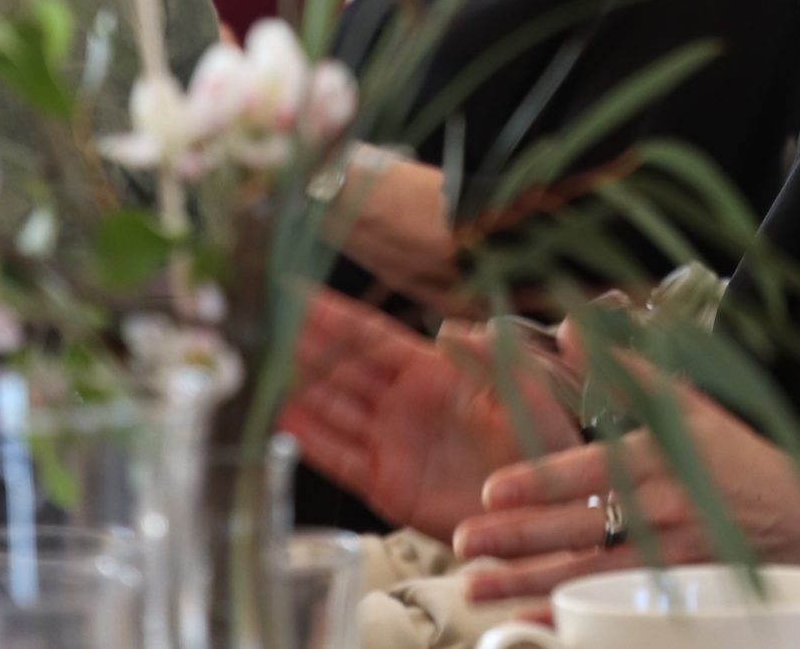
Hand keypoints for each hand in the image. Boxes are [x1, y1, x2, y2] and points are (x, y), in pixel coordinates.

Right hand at [278, 290, 580, 538]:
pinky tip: (278, 423)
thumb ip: (484, 357)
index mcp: (433, 371)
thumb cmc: (545, 439)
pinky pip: (340, 459)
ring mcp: (391, 442)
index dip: (331, 315)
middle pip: (338, 368)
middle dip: (297, 345)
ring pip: (330, 409)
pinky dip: (309, 442)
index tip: (292, 293)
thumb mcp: (522, 388)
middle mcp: (403, 402)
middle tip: (252, 322)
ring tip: (250, 368)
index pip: (369, 337)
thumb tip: (445, 327)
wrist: (549, 506)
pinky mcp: (387, 484)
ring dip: (292, 389)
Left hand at [453, 323, 799, 634]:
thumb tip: (569, 326)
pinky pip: (613, 609)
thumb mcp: (688, 406)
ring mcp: (670, 558)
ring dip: (526, 583)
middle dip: (519, 535)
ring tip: (474, 586)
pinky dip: (569, 619)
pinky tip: (529, 623)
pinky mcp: (675, 596)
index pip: (596, 468)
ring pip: (587, 574)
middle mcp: (665, 507)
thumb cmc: (735, 461)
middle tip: (466, 538)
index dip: (546, 481)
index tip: (498, 487)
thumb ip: (624, 370)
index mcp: (663, 456)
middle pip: (582, 526)